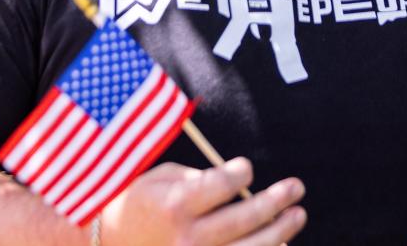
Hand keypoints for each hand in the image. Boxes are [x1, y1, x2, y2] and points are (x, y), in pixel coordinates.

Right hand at [99, 157, 305, 244]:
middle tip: (297, 187)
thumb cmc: (137, 203)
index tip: (246, 168)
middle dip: (276, 200)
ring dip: (280, 231)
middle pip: (244, 218)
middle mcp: (186, 236)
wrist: (109, 243)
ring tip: (297, 214)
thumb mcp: (159, 178)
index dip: (241, 172)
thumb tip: (237, 182)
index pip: (223, 184)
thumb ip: (198, 177)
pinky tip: (279, 245)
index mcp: (174, 203)